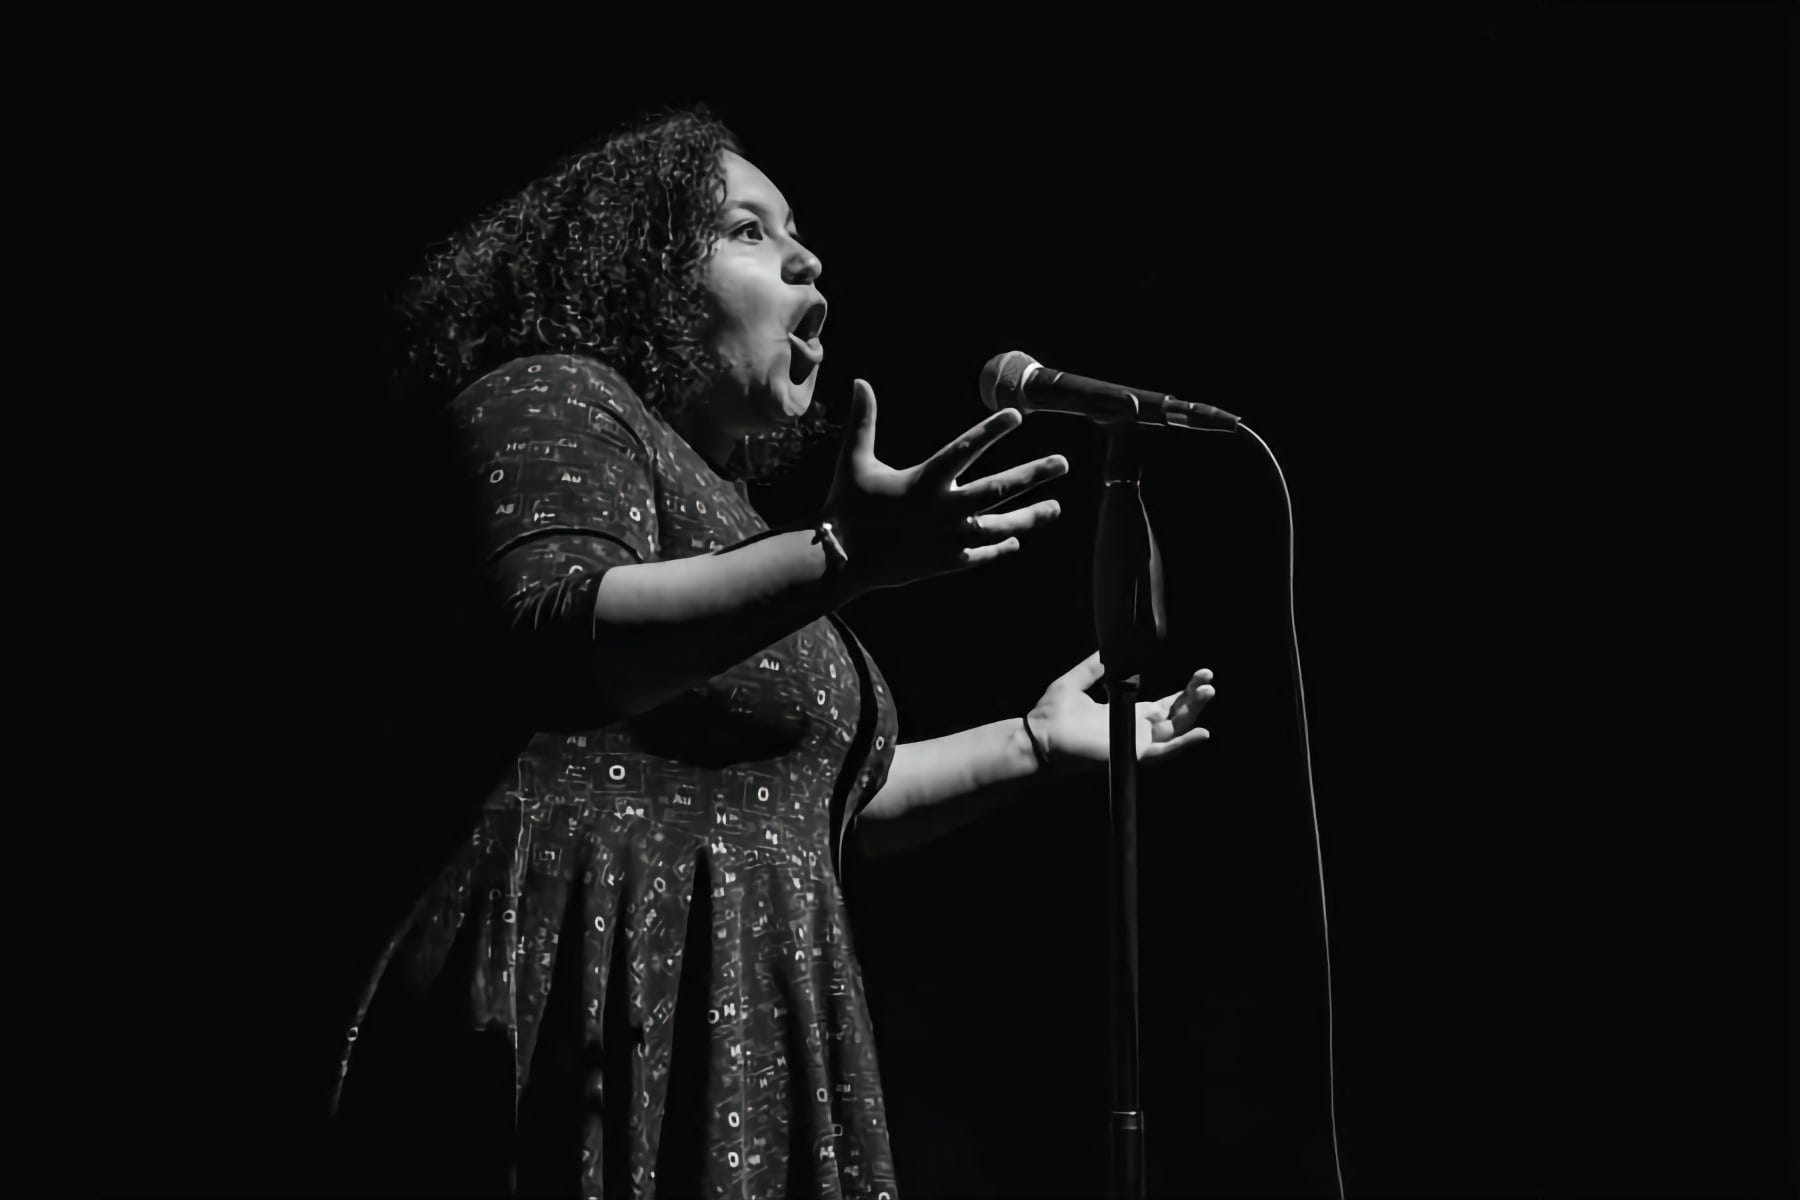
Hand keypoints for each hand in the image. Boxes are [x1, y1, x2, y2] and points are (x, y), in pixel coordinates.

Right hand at [824, 378, 1068, 590]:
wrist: (839, 562)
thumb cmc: (847, 507)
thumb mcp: (853, 461)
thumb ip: (863, 422)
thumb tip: (859, 381)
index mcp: (923, 480)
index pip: (965, 449)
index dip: (991, 431)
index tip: (1016, 416)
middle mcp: (942, 509)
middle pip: (998, 489)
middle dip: (1033, 474)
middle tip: (1063, 463)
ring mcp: (947, 538)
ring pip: (998, 526)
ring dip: (1030, 516)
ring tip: (1056, 508)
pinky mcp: (945, 561)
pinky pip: (980, 554)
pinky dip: (999, 547)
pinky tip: (1016, 540)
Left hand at [1028, 652, 1214, 770]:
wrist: (1039, 737)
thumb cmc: (1052, 714)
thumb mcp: (1076, 682)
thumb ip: (1093, 667)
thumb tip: (1108, 649)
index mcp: (1127, 713)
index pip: (1166, 703)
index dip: (1185, 690)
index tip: (1201, 673)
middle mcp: (1136, 730)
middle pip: (1176, 716)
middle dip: (1195, 698)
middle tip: (1209, 680)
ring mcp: (1136, 744)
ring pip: (1175, 731)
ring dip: (1194, 714)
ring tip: (1208, 692)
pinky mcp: (1131, 755)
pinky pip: (1163, 752)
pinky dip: (1183, 744)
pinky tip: (1201, 733)